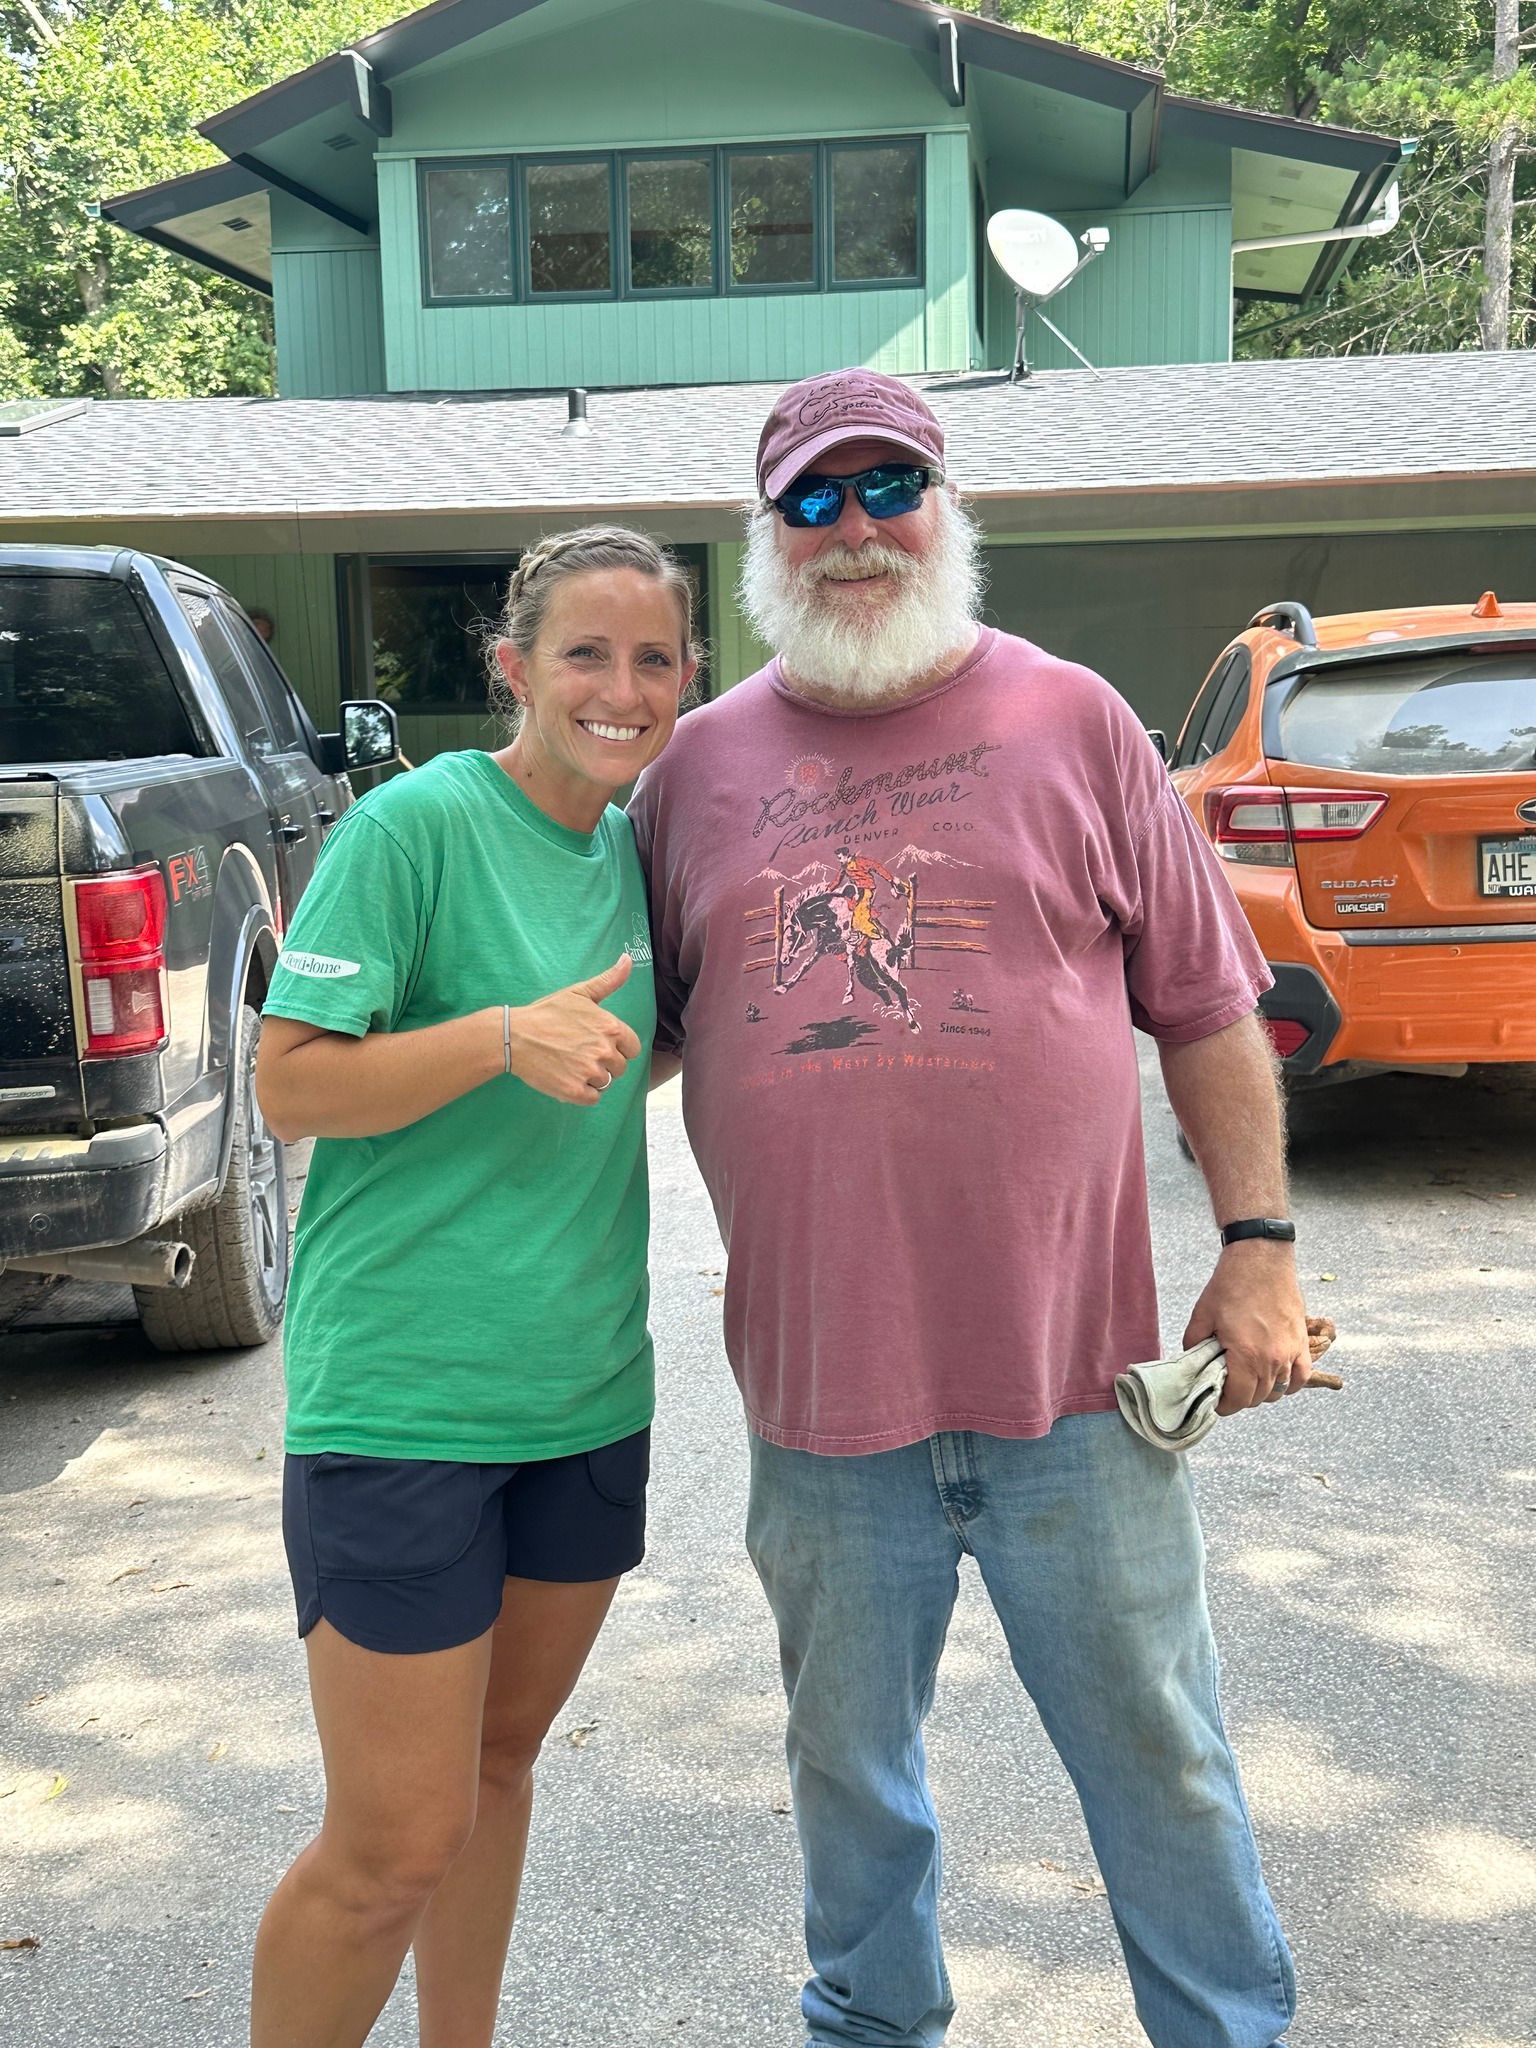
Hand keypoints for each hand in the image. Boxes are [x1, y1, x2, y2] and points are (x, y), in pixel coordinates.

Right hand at [502, 955, 640, 1104]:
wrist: (514, 1036)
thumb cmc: (547, 1013)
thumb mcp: (580, 993)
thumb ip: (609, 980)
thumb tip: (628, 958)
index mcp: (611, 1028)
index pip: (632, 1048)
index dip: (617, 1048)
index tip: (598, 1044)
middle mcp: (605, 1051)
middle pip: (620, 1068)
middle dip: (604, 1063)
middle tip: (579, 1053)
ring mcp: (590, 1072)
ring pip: (605, 1083)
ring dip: (591, 1078)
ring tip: (570, 1064)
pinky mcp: (574, 1091)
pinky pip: (592, 1098)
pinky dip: (582, 1093)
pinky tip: (567, 1077)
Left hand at [1183, 1241, 1310, 1413]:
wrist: (1261, 1259)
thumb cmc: (1231, 1285)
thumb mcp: (1201, 1316)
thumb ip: (1195, 1347)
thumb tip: (1193, 1366)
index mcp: (1245, 1355)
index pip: (1237, 1400)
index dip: (1224, 1407)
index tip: (1216, 1403)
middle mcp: (1271, 1359)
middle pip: (1257, 1398)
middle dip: (1240, 1399)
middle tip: (1227, 1390)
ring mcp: (1290, 1352)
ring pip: (1278, 1391)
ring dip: (1262, 1392)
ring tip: (1248, 1382)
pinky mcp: (1301, 1342)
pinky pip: (1301, 1378)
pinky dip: (1290, 1384)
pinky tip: (1276, 1378)